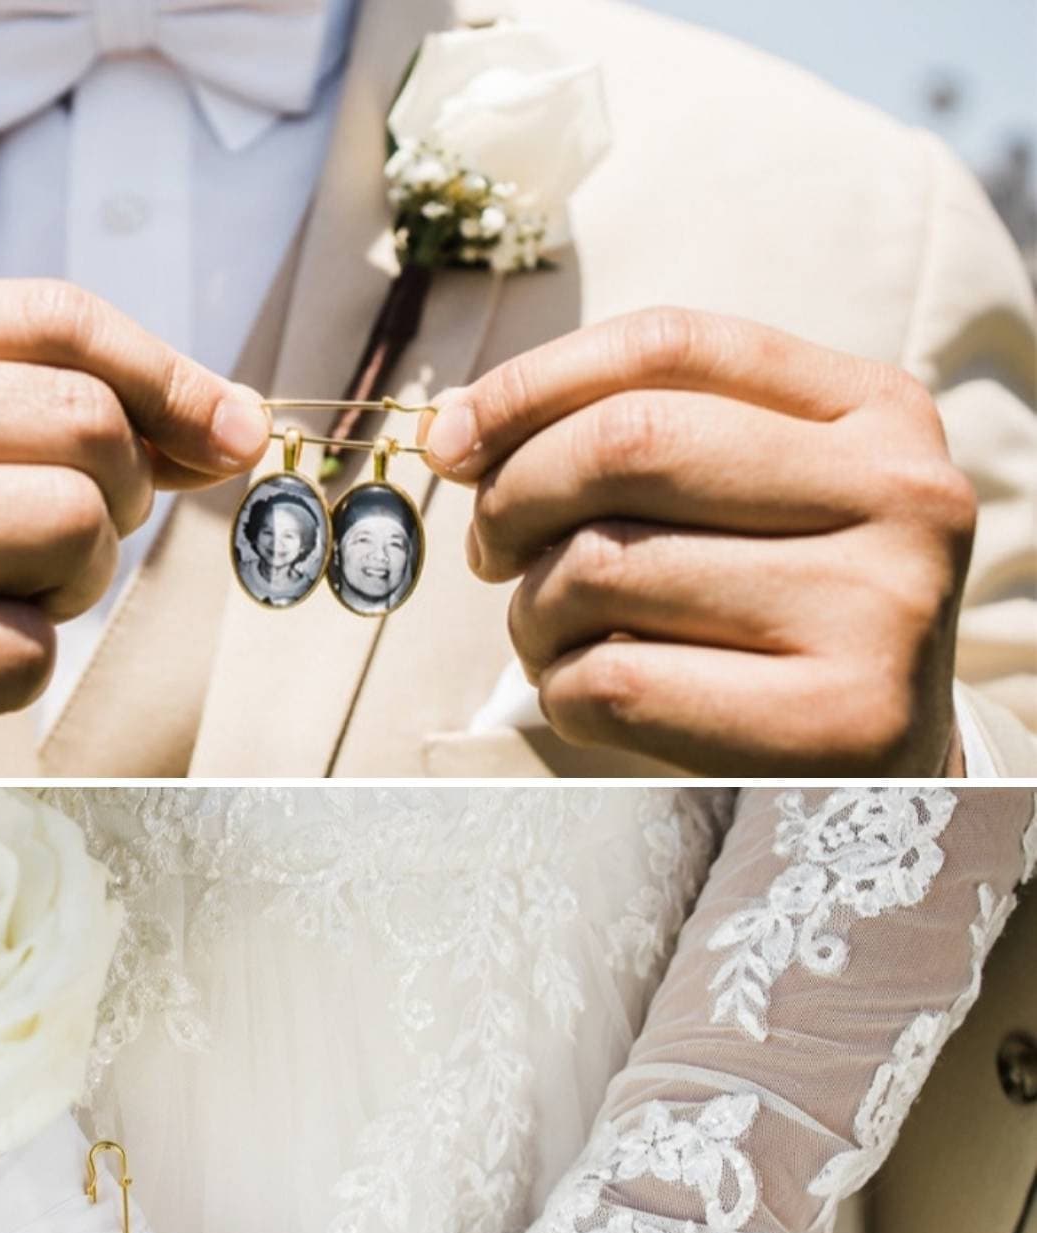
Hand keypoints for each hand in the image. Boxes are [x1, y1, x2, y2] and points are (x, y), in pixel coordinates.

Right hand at [0, 280, 270, 775]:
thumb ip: (65, 414)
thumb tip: (233, 424)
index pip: (52, 317)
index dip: (168, 375)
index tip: (229, 433)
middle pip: (80, 425)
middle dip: (114, 500)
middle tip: (56, 549)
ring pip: (65, 526)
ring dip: (72, 584)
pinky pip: (25, 649)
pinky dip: (21, 665)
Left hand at [424, 308, 976, 774]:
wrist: (885, 767)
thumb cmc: (777, 619)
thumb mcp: (744, 503)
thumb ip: (629, 442)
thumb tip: (455, 427)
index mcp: (875, 411)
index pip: (670, 346)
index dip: (532, 384)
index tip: (451, 441)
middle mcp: (899, 493)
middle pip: (629, 441)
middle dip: (515, 497)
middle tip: (491, 553)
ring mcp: (877, 609)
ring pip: (604, 567)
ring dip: (530, 611)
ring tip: (548, 637)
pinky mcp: (833, 723)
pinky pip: (615, 681)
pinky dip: (558, 693)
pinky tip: (586, 697)